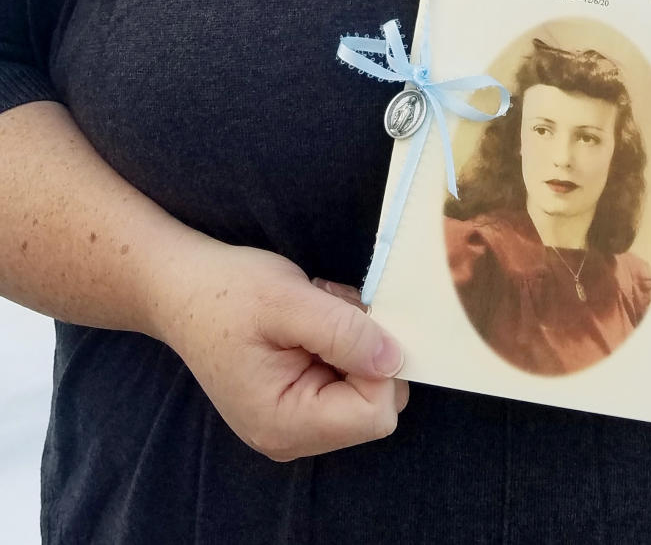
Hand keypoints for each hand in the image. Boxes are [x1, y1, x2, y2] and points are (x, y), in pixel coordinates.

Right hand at [156, 239, 407, 460]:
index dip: (376, 363)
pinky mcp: (297, 403)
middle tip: (328, 309)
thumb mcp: (286, 300)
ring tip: (314, 309)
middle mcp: (291, 437)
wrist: (181, 289)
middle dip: (366, 350)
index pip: (373, 414)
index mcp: (285, 423)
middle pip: (373, 405)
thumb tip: (394, 359)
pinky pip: (346, 379)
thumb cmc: (225, 293)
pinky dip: (342, 343)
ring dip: (354, 341)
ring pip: (365, 388)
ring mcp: (294, 423)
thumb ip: (342, 332)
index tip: (350, 319)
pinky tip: (312, 318)